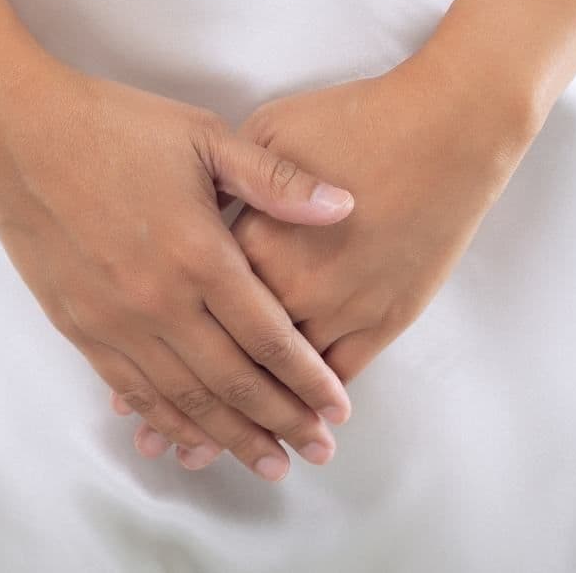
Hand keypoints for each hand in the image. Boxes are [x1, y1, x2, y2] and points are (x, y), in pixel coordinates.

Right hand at [0, 50, 359, 481]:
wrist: (16, 136)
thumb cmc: (113, 127)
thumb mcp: (205, 138)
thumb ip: (275, 181)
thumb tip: (344, 206)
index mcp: (199, 254)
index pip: (269, 336)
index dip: (308, 378)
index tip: (338, 406)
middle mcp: (160, 301)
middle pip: (233, 381)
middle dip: (282, 421)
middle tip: (320, 450)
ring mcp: (116, 321)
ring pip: (185, 399)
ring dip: (231, 437)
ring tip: (270, 462)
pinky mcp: (81, 328)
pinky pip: (134, 390)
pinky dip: (169, 421)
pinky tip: (193, 441)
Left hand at [110, 45, 540, 455]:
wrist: (447, 129)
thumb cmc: (358, 120)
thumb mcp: (273, 131)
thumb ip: (230, 182)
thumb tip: (198, 206)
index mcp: (252, 240)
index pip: (195, 308)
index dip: (160, 352)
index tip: (128, 395)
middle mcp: (291, 286)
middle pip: (231, 360)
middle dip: (192, 410)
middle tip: (158, 448)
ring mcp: (341, 306)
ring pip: (284, 381)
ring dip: (248, 422)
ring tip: (212, 456)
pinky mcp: (384, 315)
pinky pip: (339, 373)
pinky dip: (311, 403)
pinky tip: (289, 425)